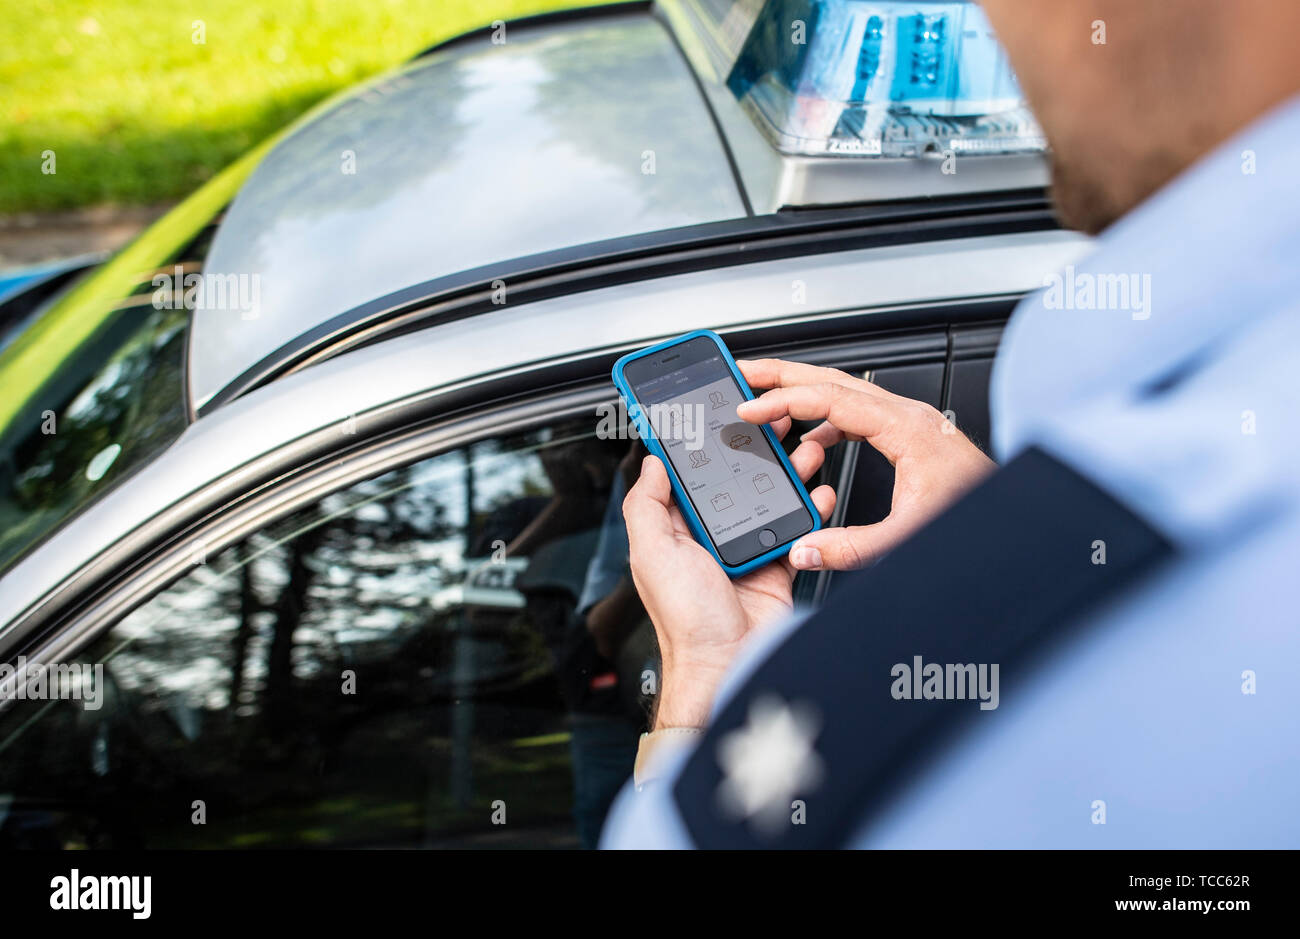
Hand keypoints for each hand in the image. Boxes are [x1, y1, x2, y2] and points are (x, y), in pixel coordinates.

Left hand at [622, 421, 834, 728]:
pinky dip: (812, 507)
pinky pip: (798, 528)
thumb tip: (651, 462)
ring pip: (771, 497)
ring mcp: (747, 549)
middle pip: (736, 480)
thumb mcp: (652, 553)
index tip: (716, 415)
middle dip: (757, 450)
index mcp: (676, 530)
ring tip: (805, 448)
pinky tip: (819, 492)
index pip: (687, 476)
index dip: (700, 445)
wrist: (729, 665)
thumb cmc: (685, 621)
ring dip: (790, 471)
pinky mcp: (778, 564)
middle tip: (775, 423)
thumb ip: (648, 505)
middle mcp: (711, 537)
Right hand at [735, 358, 993, 570]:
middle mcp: (908, 416)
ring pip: (844, 392)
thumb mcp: (908, 538)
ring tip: (765, 401)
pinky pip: (858, 414)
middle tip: (741, 372)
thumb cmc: (979, 517)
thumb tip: (803, 551)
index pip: (831, 398)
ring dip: (802, 394)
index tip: (750, 408)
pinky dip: (826, 419)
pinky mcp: (910, 435)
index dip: (784, 400)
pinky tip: (809, 440)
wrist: (1020, 519)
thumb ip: (850, 548)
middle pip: (833, 379)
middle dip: (783, 375)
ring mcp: (910, 421)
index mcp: (905, 428)